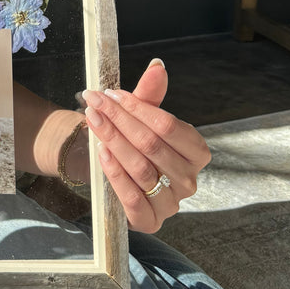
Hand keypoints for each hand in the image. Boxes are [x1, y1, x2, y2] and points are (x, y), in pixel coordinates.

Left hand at [82, 59, 209, 233]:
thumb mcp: (138, 117)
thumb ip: (149, 94)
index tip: (111, 94)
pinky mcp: (150, 221)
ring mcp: (172, 203)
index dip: (138, 108)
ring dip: (112, 141)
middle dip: (120, 120)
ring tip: (93, 120)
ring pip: (140, 169)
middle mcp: (189, 180)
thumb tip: (157, 67)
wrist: (105, 171)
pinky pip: (132, 197)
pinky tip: (101, 152)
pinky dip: (114, 173)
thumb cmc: (128, 141)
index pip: (168, 126)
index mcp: (196, 152)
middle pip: (152, 145)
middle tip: (94, 101)